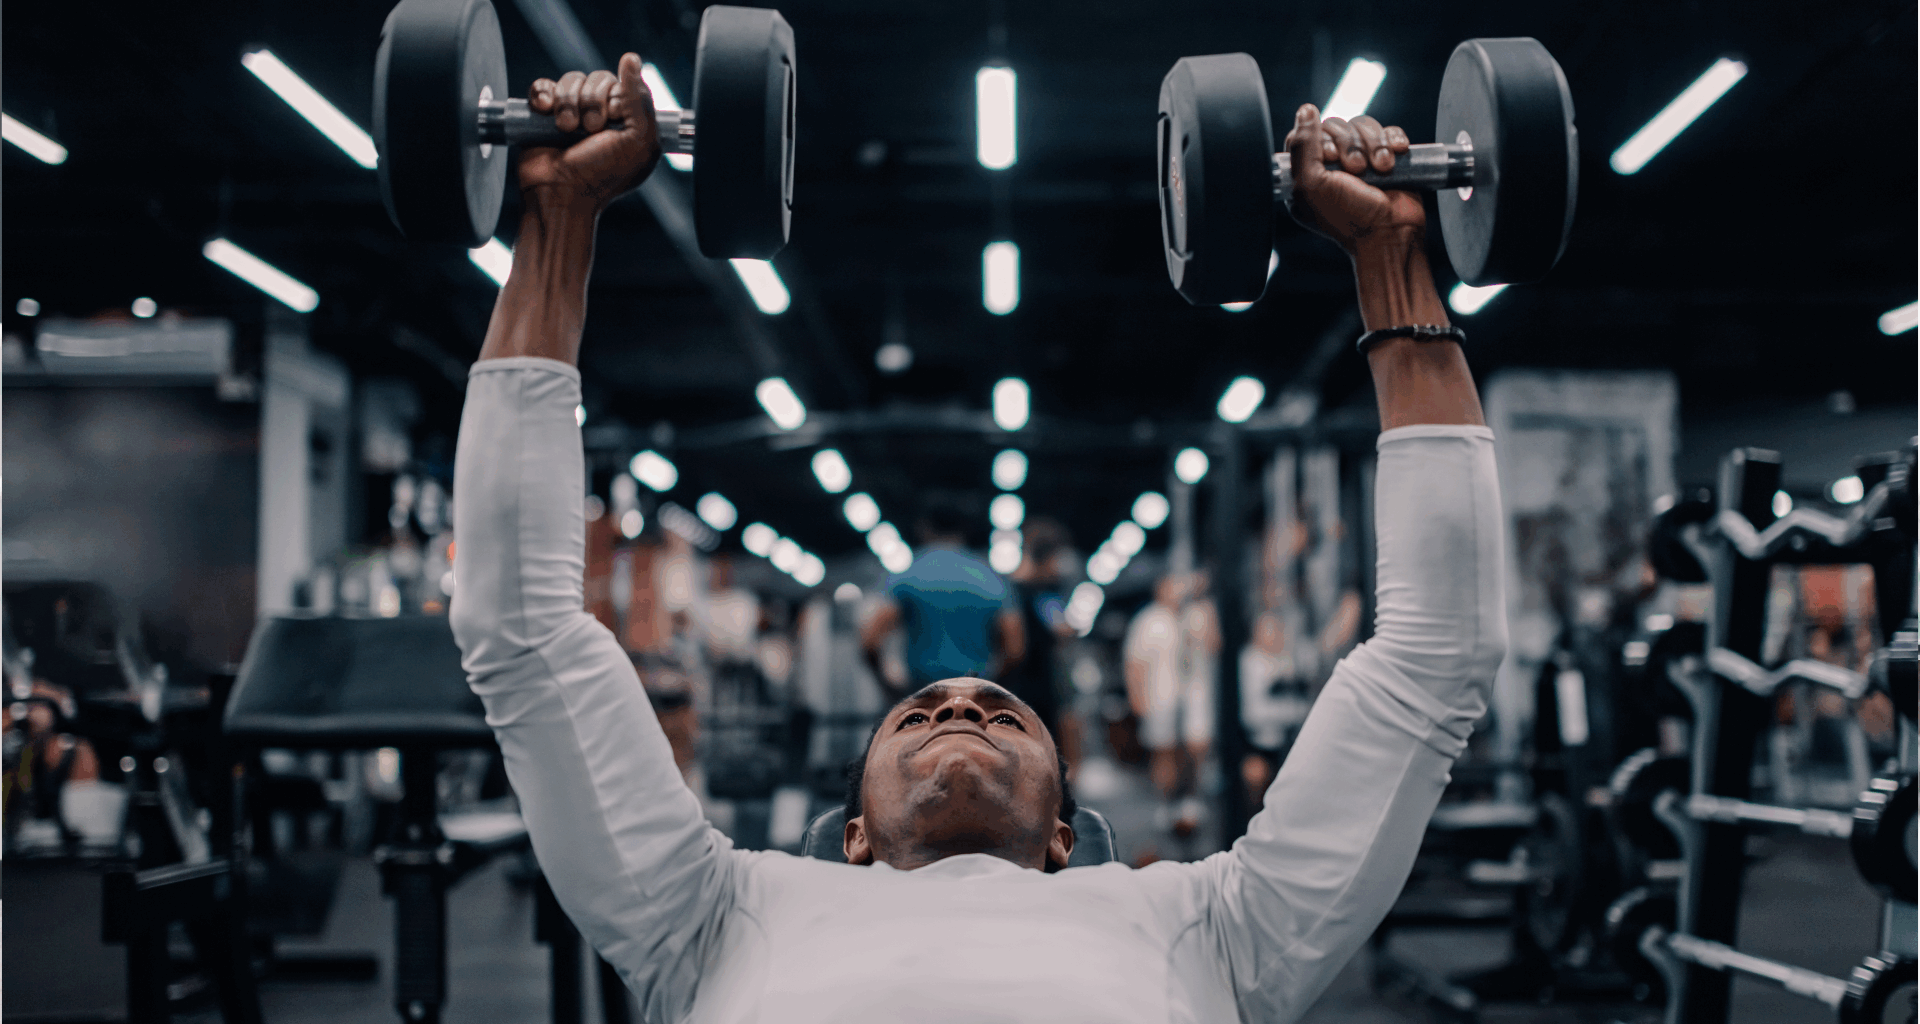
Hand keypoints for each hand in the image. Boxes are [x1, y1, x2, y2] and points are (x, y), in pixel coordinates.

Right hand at [518, 53, 660, 210]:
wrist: (560, 194)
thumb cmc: (602, 176)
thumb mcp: (638, 141)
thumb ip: (641, 100)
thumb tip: (631, 59)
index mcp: (628, 122)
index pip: (624, 84)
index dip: (616, 96)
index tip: (614, 119)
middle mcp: (602, 116)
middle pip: (598, 79)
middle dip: (592, 102)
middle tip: (591, 129)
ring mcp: (572, 114)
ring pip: (570, 81)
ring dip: (568, 103)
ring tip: (567, 129)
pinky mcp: (543, 116)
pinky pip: (543, 86)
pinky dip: (543, 95)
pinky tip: (545, 111)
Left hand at [1281, 104, 1423, 255]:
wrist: (1391, 233)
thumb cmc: (1349, 218)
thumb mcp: (1311, 185)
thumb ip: (1301, 146)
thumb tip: (1305, 110)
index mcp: (1307, 175)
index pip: (1306, 134)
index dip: (1319, 139)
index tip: (1328, 158)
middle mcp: (1332, 167)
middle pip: (1337, 126)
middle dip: (1349, 145)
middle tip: (1356, 170)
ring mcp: (1361, 161)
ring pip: (1364, 126)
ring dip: (1374, 145)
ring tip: (1381, 168)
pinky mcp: (1388, 158)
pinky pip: (1388, 131)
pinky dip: (1393, 140)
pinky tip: (1396, 156)